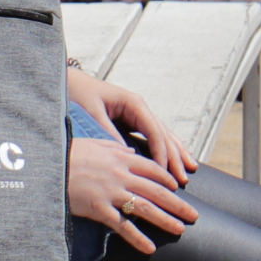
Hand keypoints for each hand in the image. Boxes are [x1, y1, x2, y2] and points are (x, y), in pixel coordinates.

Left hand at [66, 67, 196, 186]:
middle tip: (184, 178)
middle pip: (164, 134)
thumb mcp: (93, 114)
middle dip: (175, 157)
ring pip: (163, 135)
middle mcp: (140, 108)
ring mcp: (139, 113)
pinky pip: (153, 136)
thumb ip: (109, 133)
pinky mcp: (133, 120)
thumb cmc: (79, 95)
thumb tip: (126, 155)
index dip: (162, 154)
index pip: (154, 132)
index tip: (165, 174)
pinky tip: (175, 158)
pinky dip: (165, 147)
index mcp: (134, 104)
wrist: (70, 82)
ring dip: (176, 152)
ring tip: (190, 169)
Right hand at [66, 130, 197, 255]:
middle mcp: (120, 175)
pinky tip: (150, 248)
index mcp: (120, 158)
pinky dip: (138, 238)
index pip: (152, 169)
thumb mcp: (95, 143)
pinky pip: (123, 226)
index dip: (167, 179)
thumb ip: (115, 147)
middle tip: (194, 215)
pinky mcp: (99, 209)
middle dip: (177, 203)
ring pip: (145, 208)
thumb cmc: (69, 153)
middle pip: (156, 190)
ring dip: (165, 220)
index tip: (178, 187)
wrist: (47, 165)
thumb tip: (131, 150)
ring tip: (180, 230)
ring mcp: (111, 193)